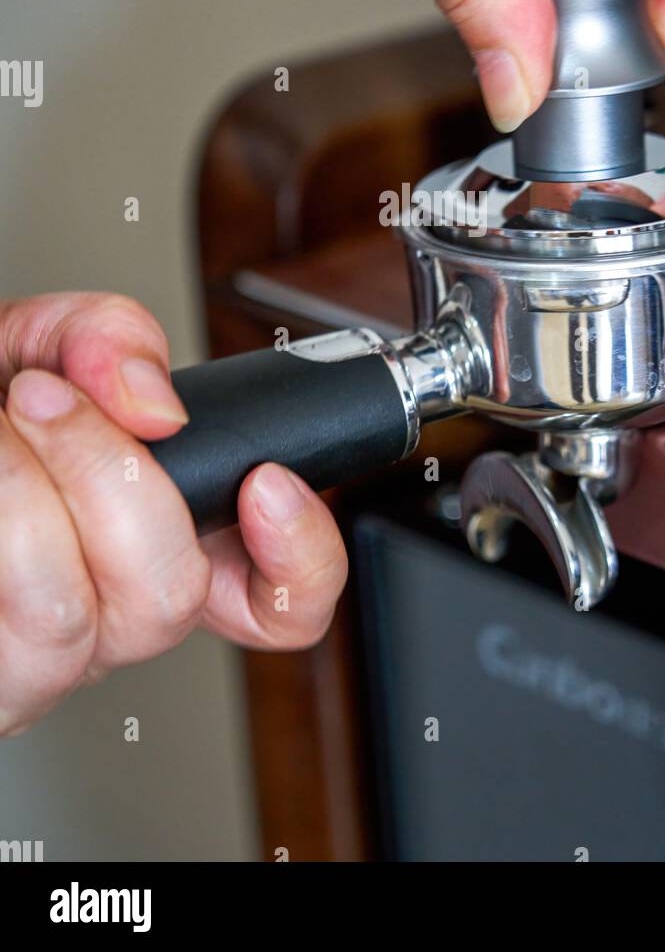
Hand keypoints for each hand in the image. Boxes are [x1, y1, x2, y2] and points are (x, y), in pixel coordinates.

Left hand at [0, 293, 346, 735]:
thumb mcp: (32, 344)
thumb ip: (104, 335)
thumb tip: (149, 395)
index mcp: (149, 544)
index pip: (276, 601)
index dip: (301, 558)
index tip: (266, 486)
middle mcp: (101, 616)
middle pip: (168, 595)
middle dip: (108, 468)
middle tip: (48, 398)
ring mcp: (31, 661)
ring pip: (70, 609)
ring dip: (24, 483)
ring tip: (0, 420)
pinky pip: (7, 612)